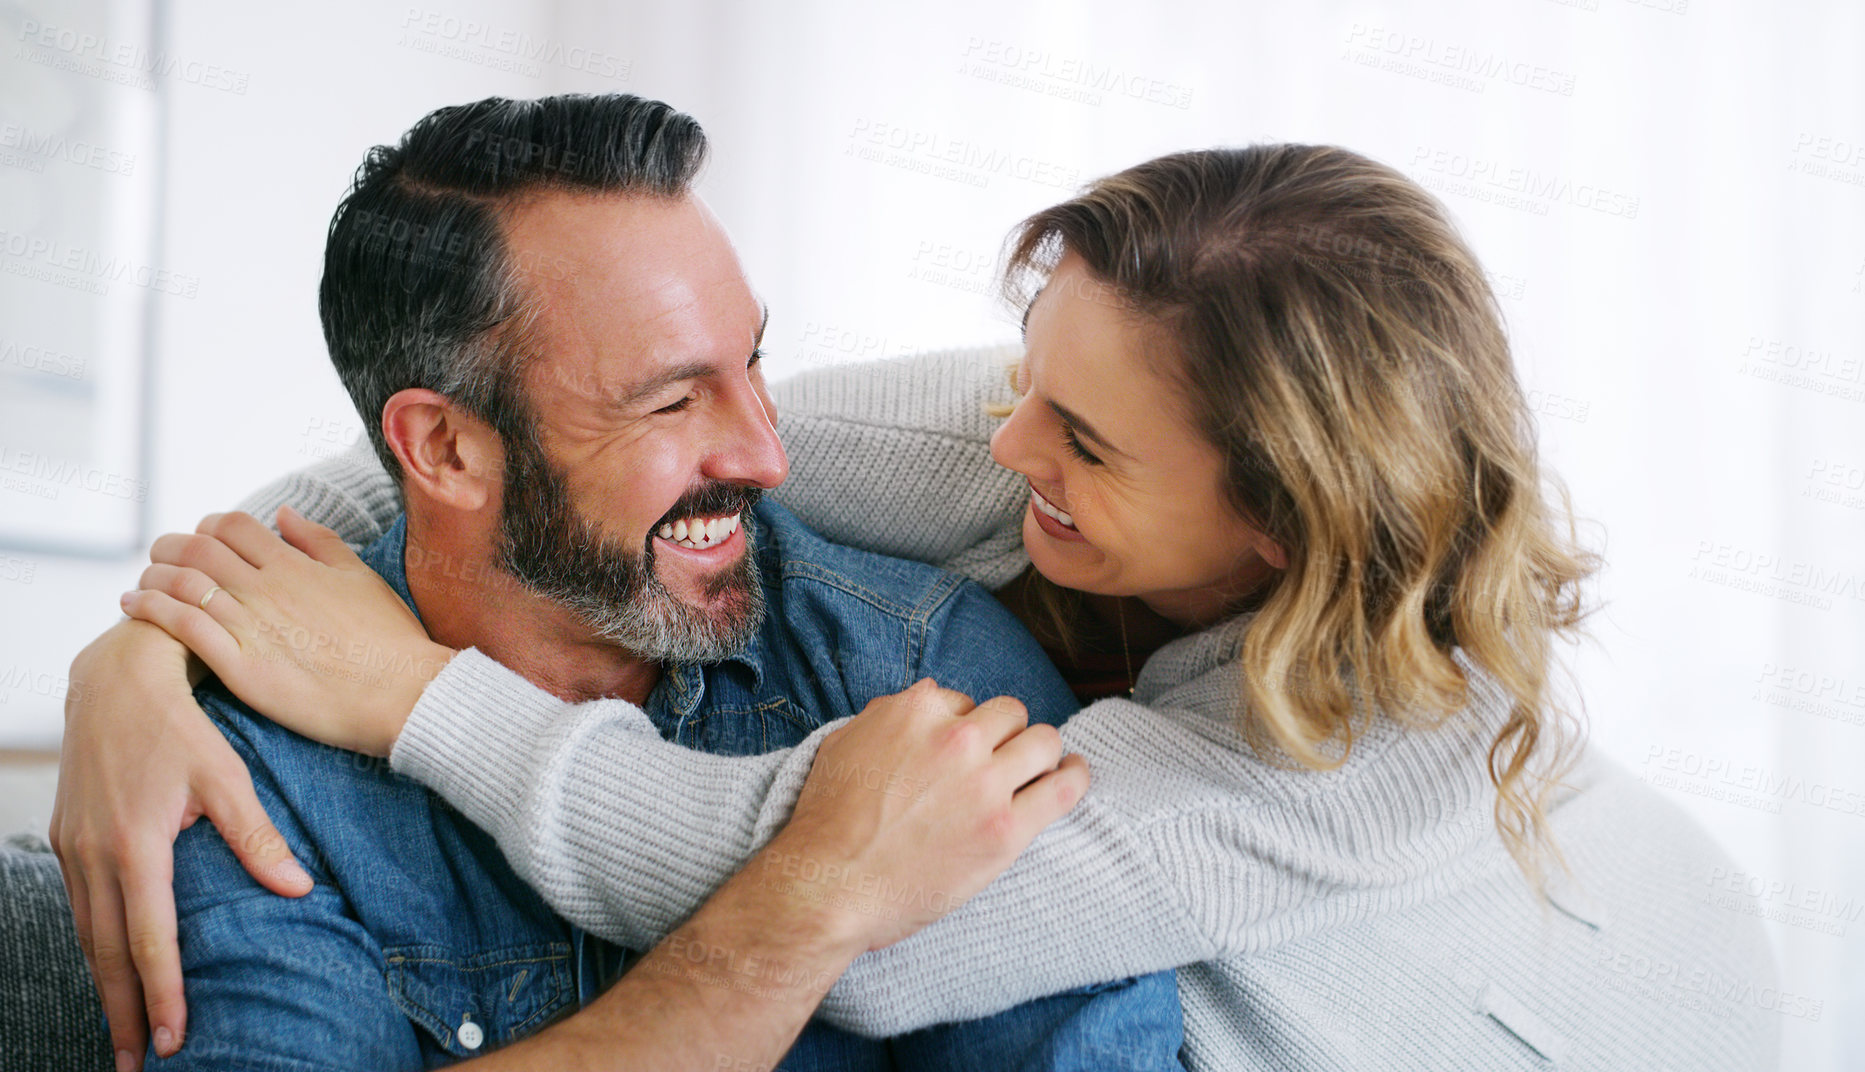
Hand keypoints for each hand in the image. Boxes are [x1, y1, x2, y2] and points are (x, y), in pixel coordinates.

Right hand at [50, 619, 313, 1069]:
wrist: (115, 680)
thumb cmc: (179, 724)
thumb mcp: (227, 776)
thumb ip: (258, 837)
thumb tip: (298, 888)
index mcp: (135, 845)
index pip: (149, 939)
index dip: (161, 994)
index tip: (172, 1039)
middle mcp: (94, 854)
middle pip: (106, 954)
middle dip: (123, 1012)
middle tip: (137, 1063)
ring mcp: (72, 848)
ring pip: (85, 934)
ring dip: (104, 986)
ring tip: (123, 1031)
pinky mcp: (66, 838)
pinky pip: (77, 906)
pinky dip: (91, 945)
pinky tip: (108, 967)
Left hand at [118, 508, 454, 756]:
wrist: (406, 694)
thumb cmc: (391, 640)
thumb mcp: (362, 578)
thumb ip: (320, 542)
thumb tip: (284, 514)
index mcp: (296, 565)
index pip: (232, 525)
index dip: (207, 526)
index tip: (202, 540)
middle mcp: (268, 588)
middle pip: (197, 548)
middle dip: (169, 547)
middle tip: (161, 558)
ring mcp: (252, 627)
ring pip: (181, 583)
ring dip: (152, 576)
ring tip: (142, 583)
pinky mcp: (242, 667)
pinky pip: (183, 628)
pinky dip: (150, 610)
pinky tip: (134, 607)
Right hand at [760, 679, 1089, 951]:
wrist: (828, 888)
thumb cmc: (827, 822)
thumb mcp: (845, 743)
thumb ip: (888, 717)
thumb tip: (924, 703)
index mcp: (917, 710)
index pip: (964, 702)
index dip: (964, 728)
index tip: (961, 752)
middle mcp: (957, 738)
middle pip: (1010, 714)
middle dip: (1005, 735)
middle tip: (996, 763)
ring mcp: (985, 783)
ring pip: (1044, 741)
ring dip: (1041, 753)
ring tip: (1038, 769)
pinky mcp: (1006, 829)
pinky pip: (1063, 788)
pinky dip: (1074, 777)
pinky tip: (1072, 775)